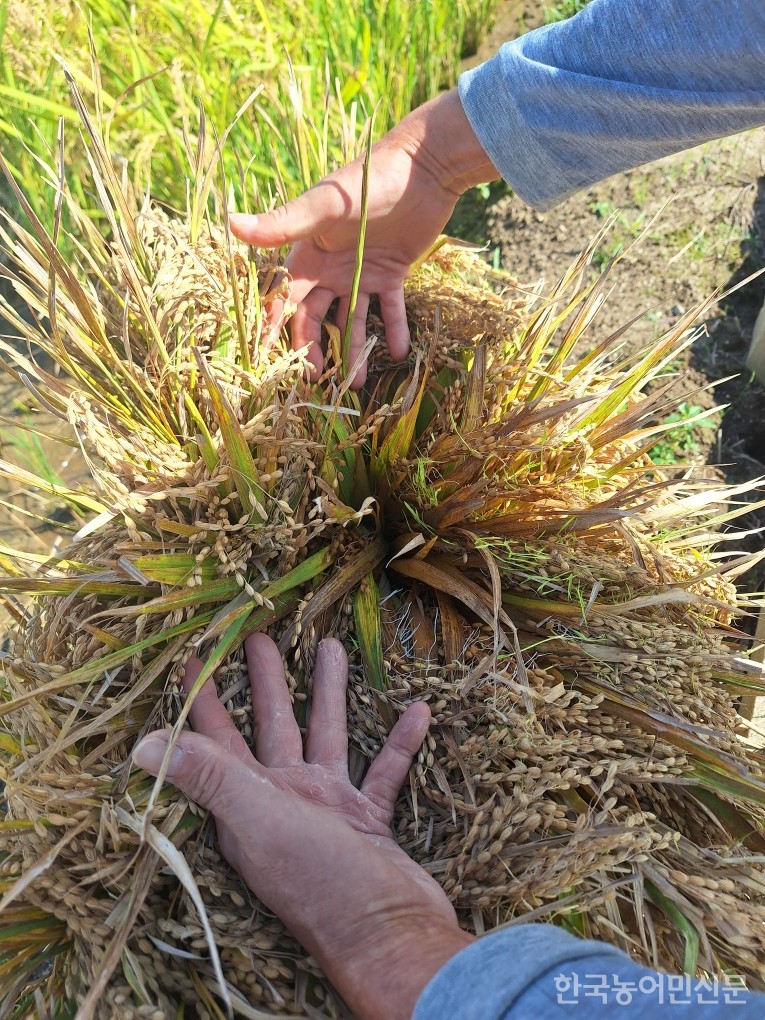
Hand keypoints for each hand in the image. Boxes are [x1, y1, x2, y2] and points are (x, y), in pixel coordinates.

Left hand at [133, 634, 471, 1019]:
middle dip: (267, 682)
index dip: (202, 702)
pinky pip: (383, 771)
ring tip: (332, 648)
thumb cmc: (320, 882)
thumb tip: (141, 744)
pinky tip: (417, 710)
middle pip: (273, 728)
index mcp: (250, 802)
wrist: (391, 938)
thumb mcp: (260, 820)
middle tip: (261, 636)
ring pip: (328, 737)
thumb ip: (209, 777)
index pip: (217, 741)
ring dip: (330, 695)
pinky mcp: (370, 823)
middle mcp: (285, 802)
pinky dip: (398, 742)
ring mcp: (329, 811)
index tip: (193, 659)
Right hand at [230, 89, 497, 388]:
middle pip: (316, 317)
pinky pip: (391, 309)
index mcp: (309, 253)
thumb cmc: (368, 181)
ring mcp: (362, 271)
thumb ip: (283, 223)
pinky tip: (399, 352)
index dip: (275, 328)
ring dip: (354, 350)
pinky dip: (395, 330)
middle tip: (320, 381)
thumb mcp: (325, 206)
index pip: (285, 298)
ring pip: (353, 320)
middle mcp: (332, 267)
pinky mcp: (393, 272)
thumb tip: (232, 224)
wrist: (423, 167)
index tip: (268, 361)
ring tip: (357, 383)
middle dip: (314, 350)